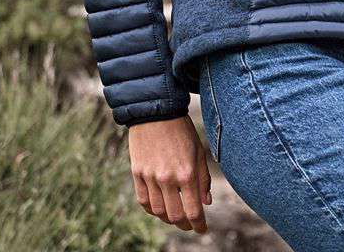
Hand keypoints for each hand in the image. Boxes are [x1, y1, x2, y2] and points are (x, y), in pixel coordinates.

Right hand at [128, 115, 211, 232]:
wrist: (156, 112)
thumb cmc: (182, 130)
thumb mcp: (199, 151)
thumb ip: (203, 178)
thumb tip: (206, 202)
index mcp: (186, 173)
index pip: (193, 211)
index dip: (199, 225)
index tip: (202, 229)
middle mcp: (167, 178)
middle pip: (175, 216)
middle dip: (185, 224)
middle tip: (190, 225)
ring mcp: (150, 177)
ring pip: (158, 212)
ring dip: (168, 219)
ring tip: (176, 216)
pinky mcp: (137, 173)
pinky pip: (143, 201)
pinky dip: (151, 209)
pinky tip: (159, 208)